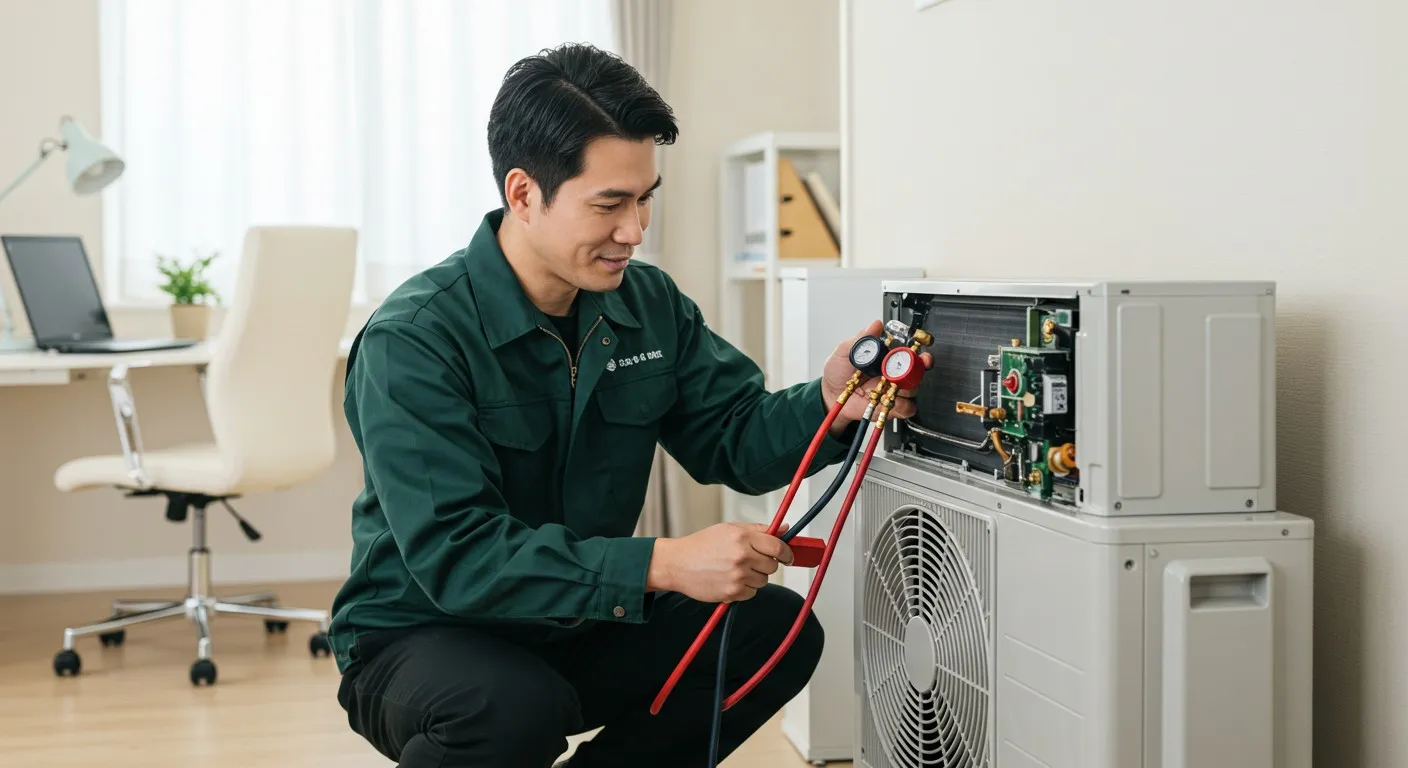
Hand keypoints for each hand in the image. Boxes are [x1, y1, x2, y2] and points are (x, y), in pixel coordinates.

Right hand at [647, 523, 793, 602]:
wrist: (677, 564)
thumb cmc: (701, 545)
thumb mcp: (729, 529)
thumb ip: (759, 529)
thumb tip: (785, 528)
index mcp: (742, 537)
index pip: (777, 546)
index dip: (786, 553)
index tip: (787, 556)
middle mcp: (742, 556)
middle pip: (772, 566)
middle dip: (765, 564)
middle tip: (750, 560)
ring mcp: (738, 576)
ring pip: (763, 580)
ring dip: (754, 577)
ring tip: (735, 569)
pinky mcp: (732, 592)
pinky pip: (751, 593)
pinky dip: (744, 588)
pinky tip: (729, 579)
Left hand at [821, 319, 933, 436]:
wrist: (831, 396)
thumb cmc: (837, 372)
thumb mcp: (844, 351)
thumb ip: (861, 338)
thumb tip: (875, 325)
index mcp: (886, 356)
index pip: (910, 352)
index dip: (919, 353)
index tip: (921, 355)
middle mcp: (894, 372)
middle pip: (918, 370)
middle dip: (919, 370)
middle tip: (906, 372)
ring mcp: (894, 389)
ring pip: (914, 389)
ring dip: (904, 389)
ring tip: (886, 388)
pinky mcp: (893, 406)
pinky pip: (907, 407)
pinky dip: (900, 406)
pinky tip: (886, 401)